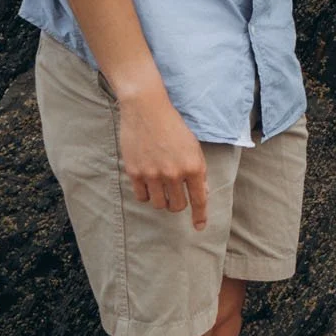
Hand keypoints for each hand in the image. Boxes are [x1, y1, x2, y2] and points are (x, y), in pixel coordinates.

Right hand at [117, 85, 208, 228]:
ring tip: (160, 185)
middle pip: (177, 206)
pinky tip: (147, 181)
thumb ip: (198, 171)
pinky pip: (141, 197)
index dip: (200, 216)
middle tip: (174, 192)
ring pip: (159, 204)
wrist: (146, 109)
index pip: (199, 199)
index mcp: (193, 166)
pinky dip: (145, 193)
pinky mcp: (135, 172)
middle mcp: (174, 173)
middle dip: (177, 203)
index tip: (199, 227)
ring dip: (161, 199)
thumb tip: (201, 194)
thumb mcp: (192, 146)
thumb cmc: (172, 126)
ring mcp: (153, 174)